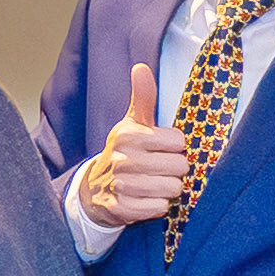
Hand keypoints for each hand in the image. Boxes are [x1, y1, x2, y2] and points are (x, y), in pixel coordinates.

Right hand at [82, 64, 185, 230]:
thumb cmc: (124, 152)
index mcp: (129, 135)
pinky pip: (159, 208)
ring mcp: (121, 184)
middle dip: (175, 170)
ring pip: (173, 189)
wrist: (94, 188)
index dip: (175, 148)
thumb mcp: (132, 123)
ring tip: (153, 183)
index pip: (179, 142)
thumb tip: (141, 67)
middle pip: (180, 167)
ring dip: (168, 189)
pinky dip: (157, 206)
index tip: (162, 149)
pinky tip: (145, 198)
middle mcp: (123, 158)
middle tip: (159, 169)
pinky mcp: (121, 208)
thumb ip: (143, 97)